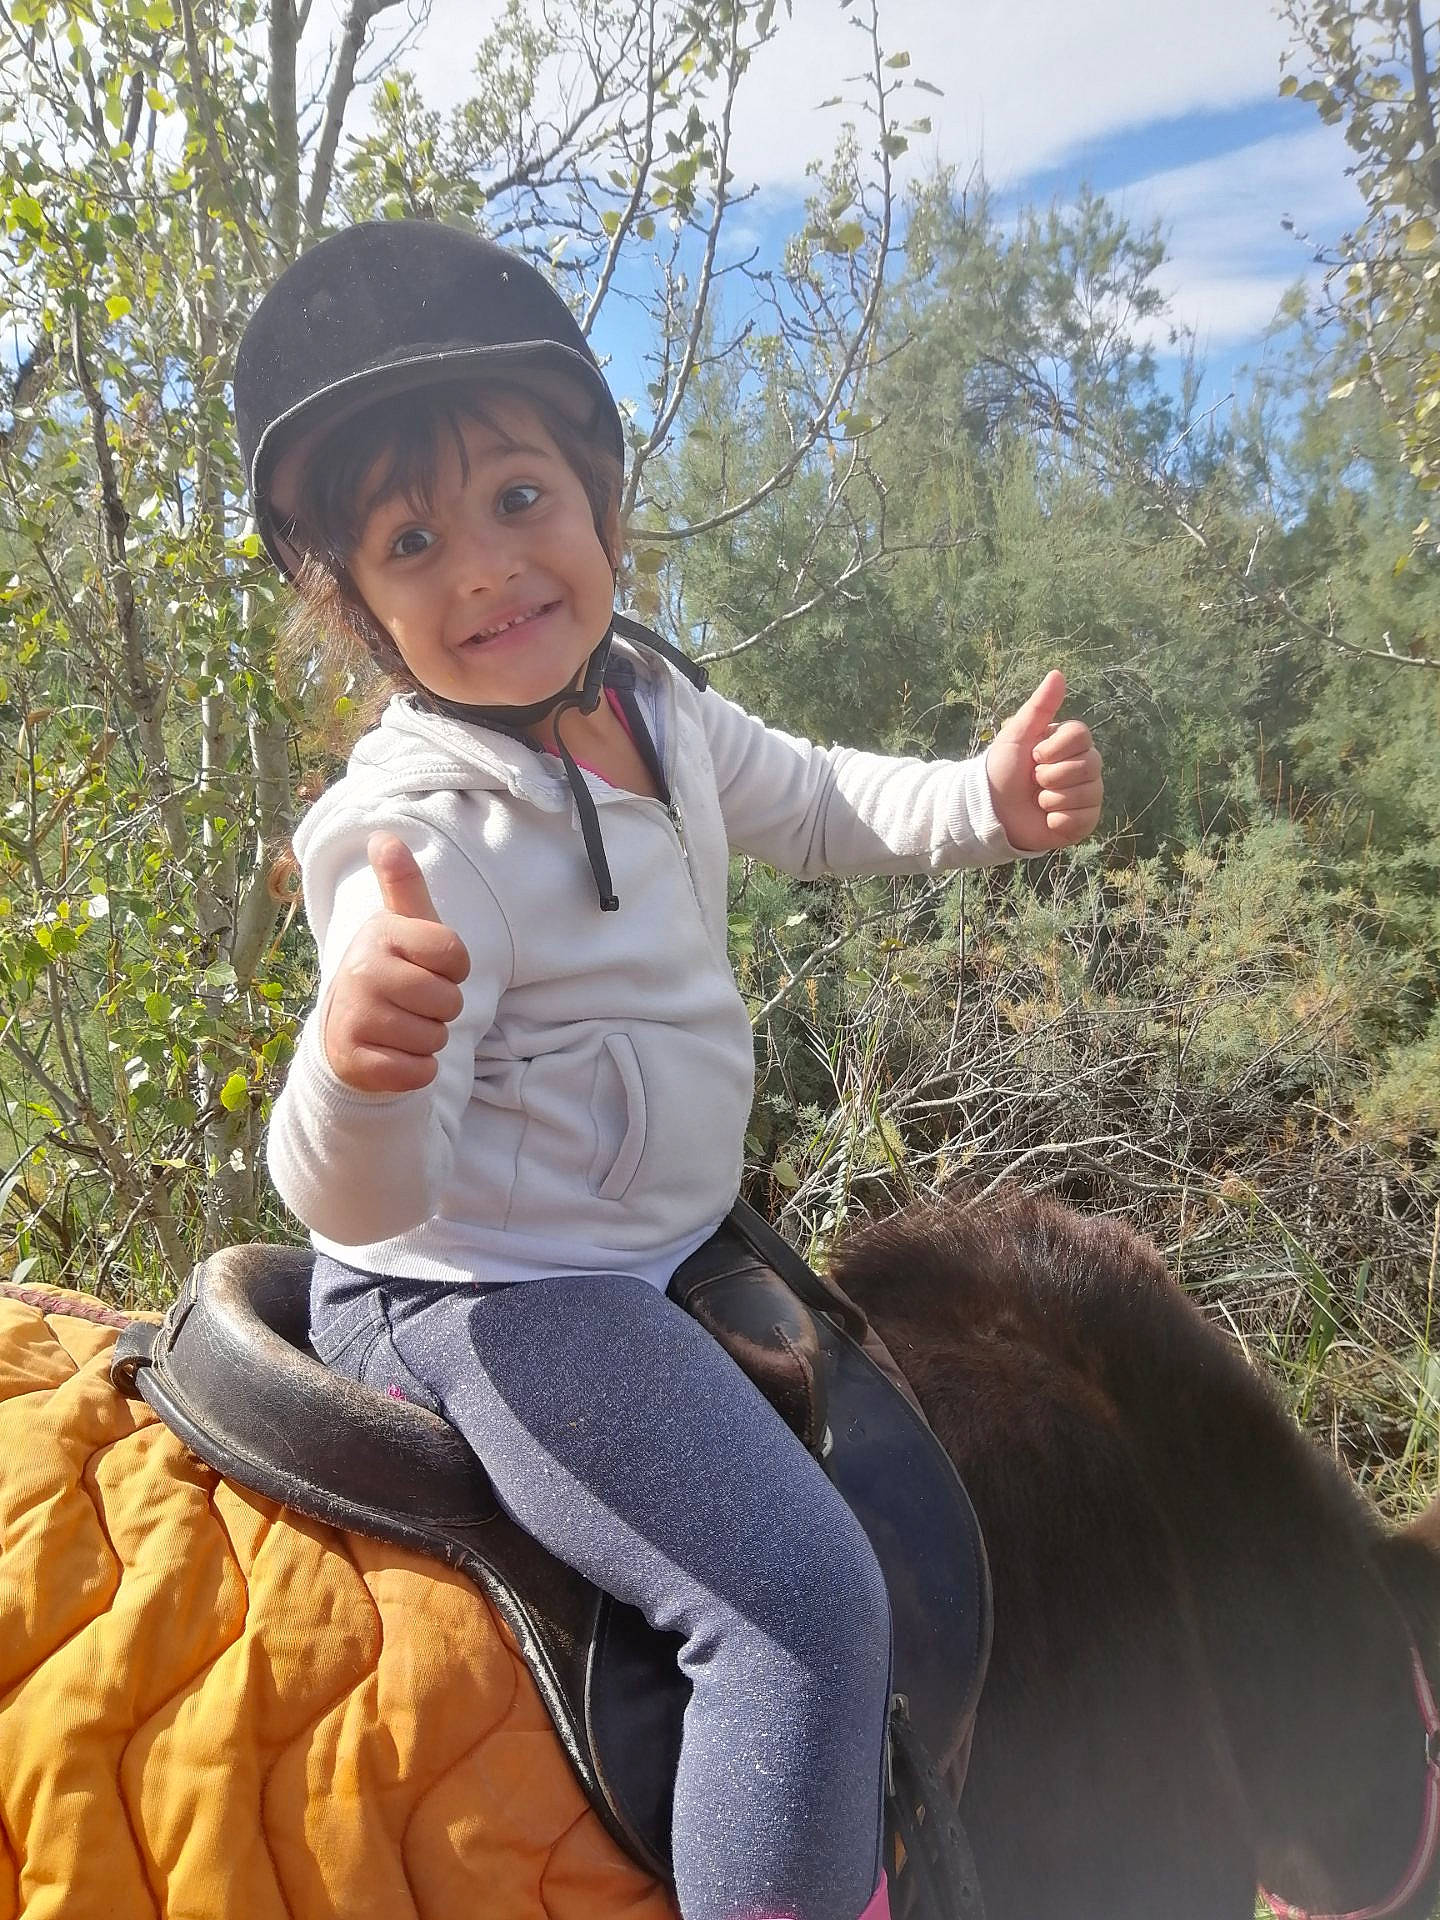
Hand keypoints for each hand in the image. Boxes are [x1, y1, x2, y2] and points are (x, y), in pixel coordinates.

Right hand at [321, 833, 470, 1093]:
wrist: (345, 1029)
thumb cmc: (390, 971)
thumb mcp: (402, 926)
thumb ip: (403, 884)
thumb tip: (384, 836)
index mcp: (380, 933)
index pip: (455, 954)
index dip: (455, 968)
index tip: (433, 966)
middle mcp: (362, 971)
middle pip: (449, 1001)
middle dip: (442, 1008)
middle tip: (415, 1002)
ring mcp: (355, 1017)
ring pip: (435, 1039)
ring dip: (429, 1039)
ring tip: (402, 1026)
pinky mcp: (355, 1061)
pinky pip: (418, 1072)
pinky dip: (417, 1069)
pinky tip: (395, 1054)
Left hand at [984, 670, 1103, 852]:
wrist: (991, 810)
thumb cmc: (1003, 769)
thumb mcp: (1017, 735)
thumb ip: (1039, 706)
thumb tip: (1057, 673)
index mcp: (1070, 744)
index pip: (1082, 736)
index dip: (1055, 748)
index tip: (1034, 755)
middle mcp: (1085, 767)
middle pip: (1088, 765)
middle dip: (1051, 775)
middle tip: (1034, 781)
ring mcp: (1087, 795)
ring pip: (1086, 794)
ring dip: (1052, 799)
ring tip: (1038, 800)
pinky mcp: (1084, 822)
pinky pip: (1083, 819)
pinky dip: (1058, 821)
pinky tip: (1046, 819)